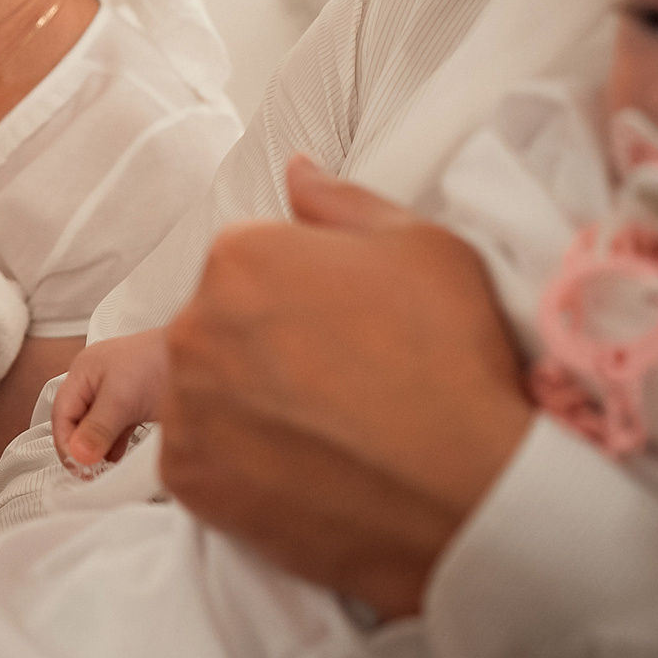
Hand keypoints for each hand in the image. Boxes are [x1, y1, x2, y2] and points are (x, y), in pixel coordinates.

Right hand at [51, 327, 168, 475]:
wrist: (205, 355)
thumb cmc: (160, 362)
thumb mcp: (122, 399)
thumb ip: (98, 428)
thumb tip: (78, 456)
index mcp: (83, 373)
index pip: (63, 413)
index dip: (66, 442)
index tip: (79, 467)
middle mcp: (96, 383)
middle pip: (77, 422)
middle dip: (81, 448)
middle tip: (91, 474)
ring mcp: (117, 395)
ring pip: (97, 428)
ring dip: (99, 450)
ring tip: (104, 472)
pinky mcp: (136, 406)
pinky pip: (117, 431)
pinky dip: (115, 447)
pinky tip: (118, 461)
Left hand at [159, 157, 532, 619]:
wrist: (474, 488)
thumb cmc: (455, 358)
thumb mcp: (422, 245)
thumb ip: (339, 201)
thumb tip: (295, 169)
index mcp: (239, 256)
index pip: (249, 267)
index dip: (302, 300)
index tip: (350, 332)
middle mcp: (193, 325)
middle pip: (219, 330)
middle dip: (267, 351)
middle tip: (342, 385)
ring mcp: (183, 405)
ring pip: (205, 395)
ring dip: (249, 408)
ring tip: (328, 433)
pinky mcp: (187, 476)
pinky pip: (202, 460)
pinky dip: (240, 468)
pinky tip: (304, 471)